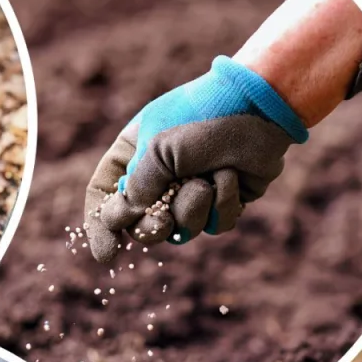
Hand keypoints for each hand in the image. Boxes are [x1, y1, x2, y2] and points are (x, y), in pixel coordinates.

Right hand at [83, 56, 307, 262]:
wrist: (259, 107)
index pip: (104, 196)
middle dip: (153, 228)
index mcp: (133, 154)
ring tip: (207, 179)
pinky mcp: (224, 201)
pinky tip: (232, 176)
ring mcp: (192, 190)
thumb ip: (137, 187)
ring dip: (194, 208)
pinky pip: (215, 225)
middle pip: (141, 225)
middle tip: (162, 222)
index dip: (102, 227)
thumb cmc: (203, 117)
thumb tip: (123, 220)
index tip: (108, 254)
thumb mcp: (158, 148)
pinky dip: (223, 203)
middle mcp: (160, 176)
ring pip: (182, 230)